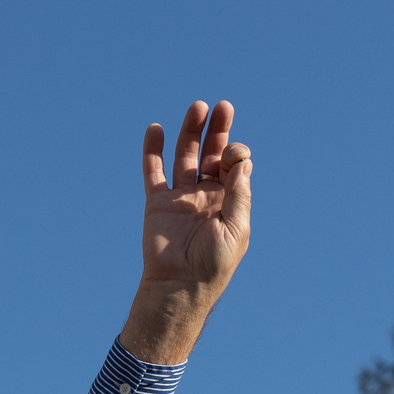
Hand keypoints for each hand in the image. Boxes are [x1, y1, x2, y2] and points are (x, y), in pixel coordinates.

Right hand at [119, 101, 252, 364]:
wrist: (179, 286)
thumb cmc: (213, 264)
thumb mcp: (236, 229)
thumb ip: (238, 194)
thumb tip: (241, 161)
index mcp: (229, 200)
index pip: (233, 165)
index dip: (234, 152)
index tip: (231, 156)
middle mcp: (205, 195)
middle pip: (211, 154)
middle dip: (217, 131)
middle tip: (221, 106)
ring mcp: (181, 197)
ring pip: (185, 156)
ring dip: (190, 132)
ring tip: (197, 107)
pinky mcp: (157, 202)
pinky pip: (153, 171)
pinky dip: (153, 150)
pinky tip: (156, 128)